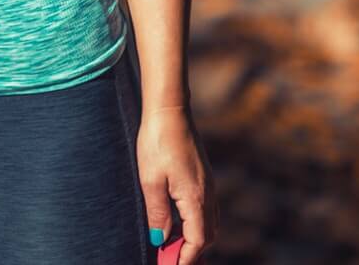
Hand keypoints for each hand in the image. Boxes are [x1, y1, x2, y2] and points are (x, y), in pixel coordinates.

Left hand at [138, 108, 214, 261]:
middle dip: (191, 253)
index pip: (197, 241)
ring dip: (193, 238)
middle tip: (169, 260)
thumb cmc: (158, 142)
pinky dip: (193, 223)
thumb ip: (157, 213)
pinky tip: (176, 221)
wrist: (170, 110)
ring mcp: (207, 184)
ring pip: (207, 223)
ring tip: (171, 246)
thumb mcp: (151, 181)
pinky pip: (204, 209)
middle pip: (207, 236)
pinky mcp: (203, 176)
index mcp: (195, 198)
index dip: (185, 258)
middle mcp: (207, 194)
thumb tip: (160, 240)